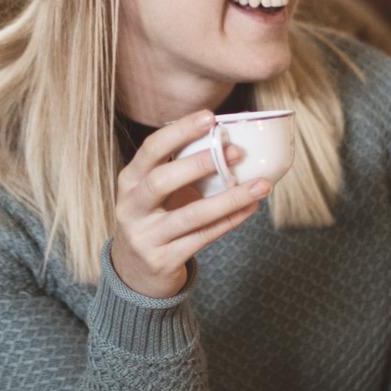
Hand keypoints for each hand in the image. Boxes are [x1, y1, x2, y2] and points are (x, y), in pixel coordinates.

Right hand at [106, 111, 271, 298]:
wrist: (136, 273)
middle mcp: (131, 208)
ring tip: (261, 185)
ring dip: (230, 198)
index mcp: (129, 182)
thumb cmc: (156, 219)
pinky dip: (230, 221)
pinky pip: (203, 237)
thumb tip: (229, 142)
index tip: (209, 118)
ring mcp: (145, 237)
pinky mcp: (162, 260)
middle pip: (160, 181)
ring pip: (190, 215)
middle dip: (199, 163)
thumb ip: (181, 170)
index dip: (179, 132)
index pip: (150, 150)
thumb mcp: (156, 193)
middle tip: (236, 151)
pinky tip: (250, 208)